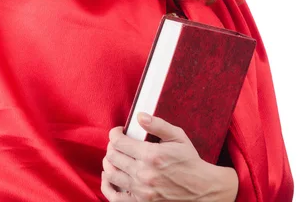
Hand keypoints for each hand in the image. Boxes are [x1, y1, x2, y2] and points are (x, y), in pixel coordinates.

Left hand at [101, 112, 238, 200]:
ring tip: (116, 156)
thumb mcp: (177, 137)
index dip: (115, 133)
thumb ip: (157, 124)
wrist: (202, 189)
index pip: (118, 141)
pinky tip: (110, 176)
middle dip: (112, 146)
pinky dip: (107, 185)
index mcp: (151, 155)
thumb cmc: (189, 161)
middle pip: (112, 157)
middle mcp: (143, 174)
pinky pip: (114, 197)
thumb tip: (139, 116)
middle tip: (119, 143)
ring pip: (110, 174)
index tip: (119, 131)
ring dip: (109, 162)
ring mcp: (141, 191)